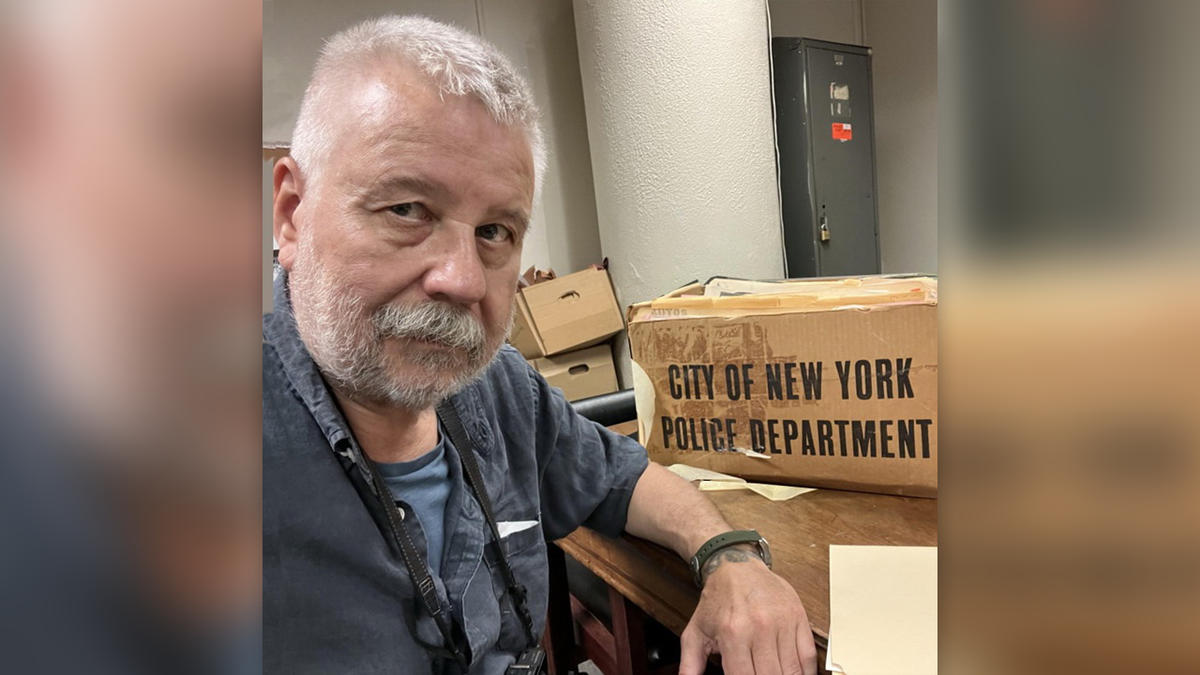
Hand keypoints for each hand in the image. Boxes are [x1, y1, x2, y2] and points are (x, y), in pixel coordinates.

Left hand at [679, 547, 817, 674]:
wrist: (736, 565)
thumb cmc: (717, 601)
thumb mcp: (695, 632)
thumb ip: (690, 664)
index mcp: (732, 634)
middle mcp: (758, 628)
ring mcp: (781, 622)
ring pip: (792, 671)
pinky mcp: (798, 617)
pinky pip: (808, 656)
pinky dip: (805, 673)